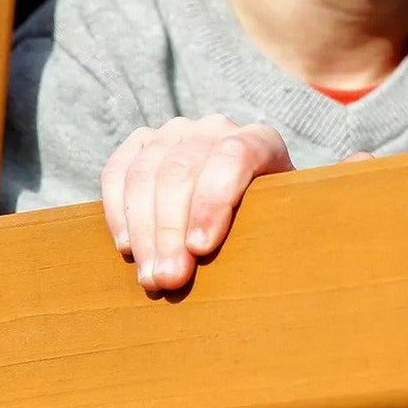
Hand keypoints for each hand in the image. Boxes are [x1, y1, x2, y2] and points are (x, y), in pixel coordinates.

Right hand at [101, 114, 298, 293]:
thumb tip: (290, 246)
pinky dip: (117, 210)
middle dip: (171, 231)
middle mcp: (216, 128)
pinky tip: (127, 247)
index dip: (214, 201)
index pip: (235, 156)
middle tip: (170, 279)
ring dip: (143, 231)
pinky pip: (117, 171)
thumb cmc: (270, 221)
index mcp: (260, 140)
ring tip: (150, 277)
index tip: (201, 248)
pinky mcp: (142, 145)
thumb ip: (290, 224)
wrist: (244, 205)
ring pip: (147, 173)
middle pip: (183, 170)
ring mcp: (176, 133)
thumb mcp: (288, 219)